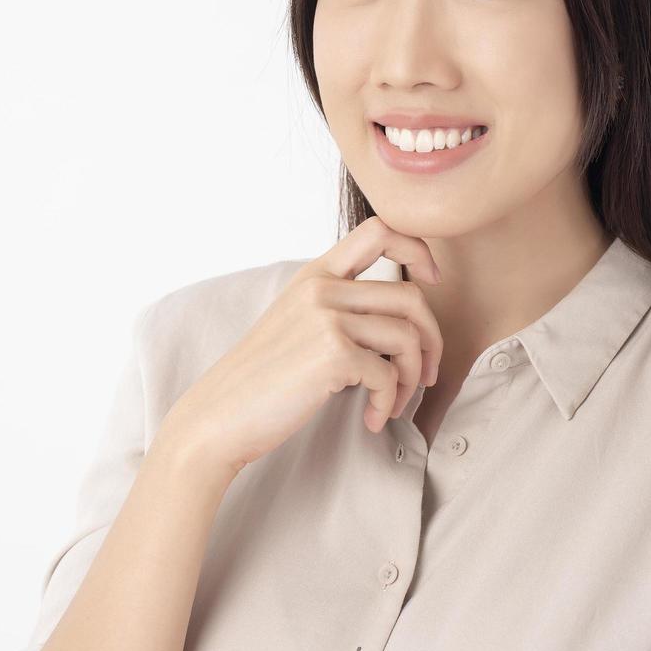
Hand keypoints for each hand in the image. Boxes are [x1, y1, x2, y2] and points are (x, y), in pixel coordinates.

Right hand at [160, 216, 444, 476]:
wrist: (220, 414)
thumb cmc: (262, 379)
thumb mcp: (296, 324)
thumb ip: (338, 308)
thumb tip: (402, 320)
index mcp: (314, 275)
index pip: (379, 230)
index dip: (417, 249)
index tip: (431, 279)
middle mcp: (322, 288)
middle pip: (410, 296)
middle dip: (430, 340)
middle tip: (427, 373)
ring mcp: (326, 318)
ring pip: (408, 336)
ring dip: (413, 378)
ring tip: (394, 403)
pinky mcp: (333, 353)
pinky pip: (388, 375)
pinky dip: (388, 403)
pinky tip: (372, 420)